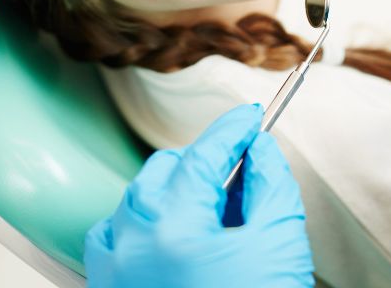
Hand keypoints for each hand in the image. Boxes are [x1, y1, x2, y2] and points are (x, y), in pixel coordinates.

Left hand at [85, 104, 314, 287]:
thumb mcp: (280, 245)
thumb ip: (269, 184)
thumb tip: (258, 150)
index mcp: (174, 231)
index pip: (203, 155)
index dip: (231, 130)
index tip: (249, 119)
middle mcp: (131, 246)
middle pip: (163, 170)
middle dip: (202, 163)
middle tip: (239, 172)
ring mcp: (113, 272)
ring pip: (134, 200)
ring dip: (170, 191)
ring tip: (209, 210)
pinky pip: (110, 237)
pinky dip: (137, 225)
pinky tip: (167, 236)